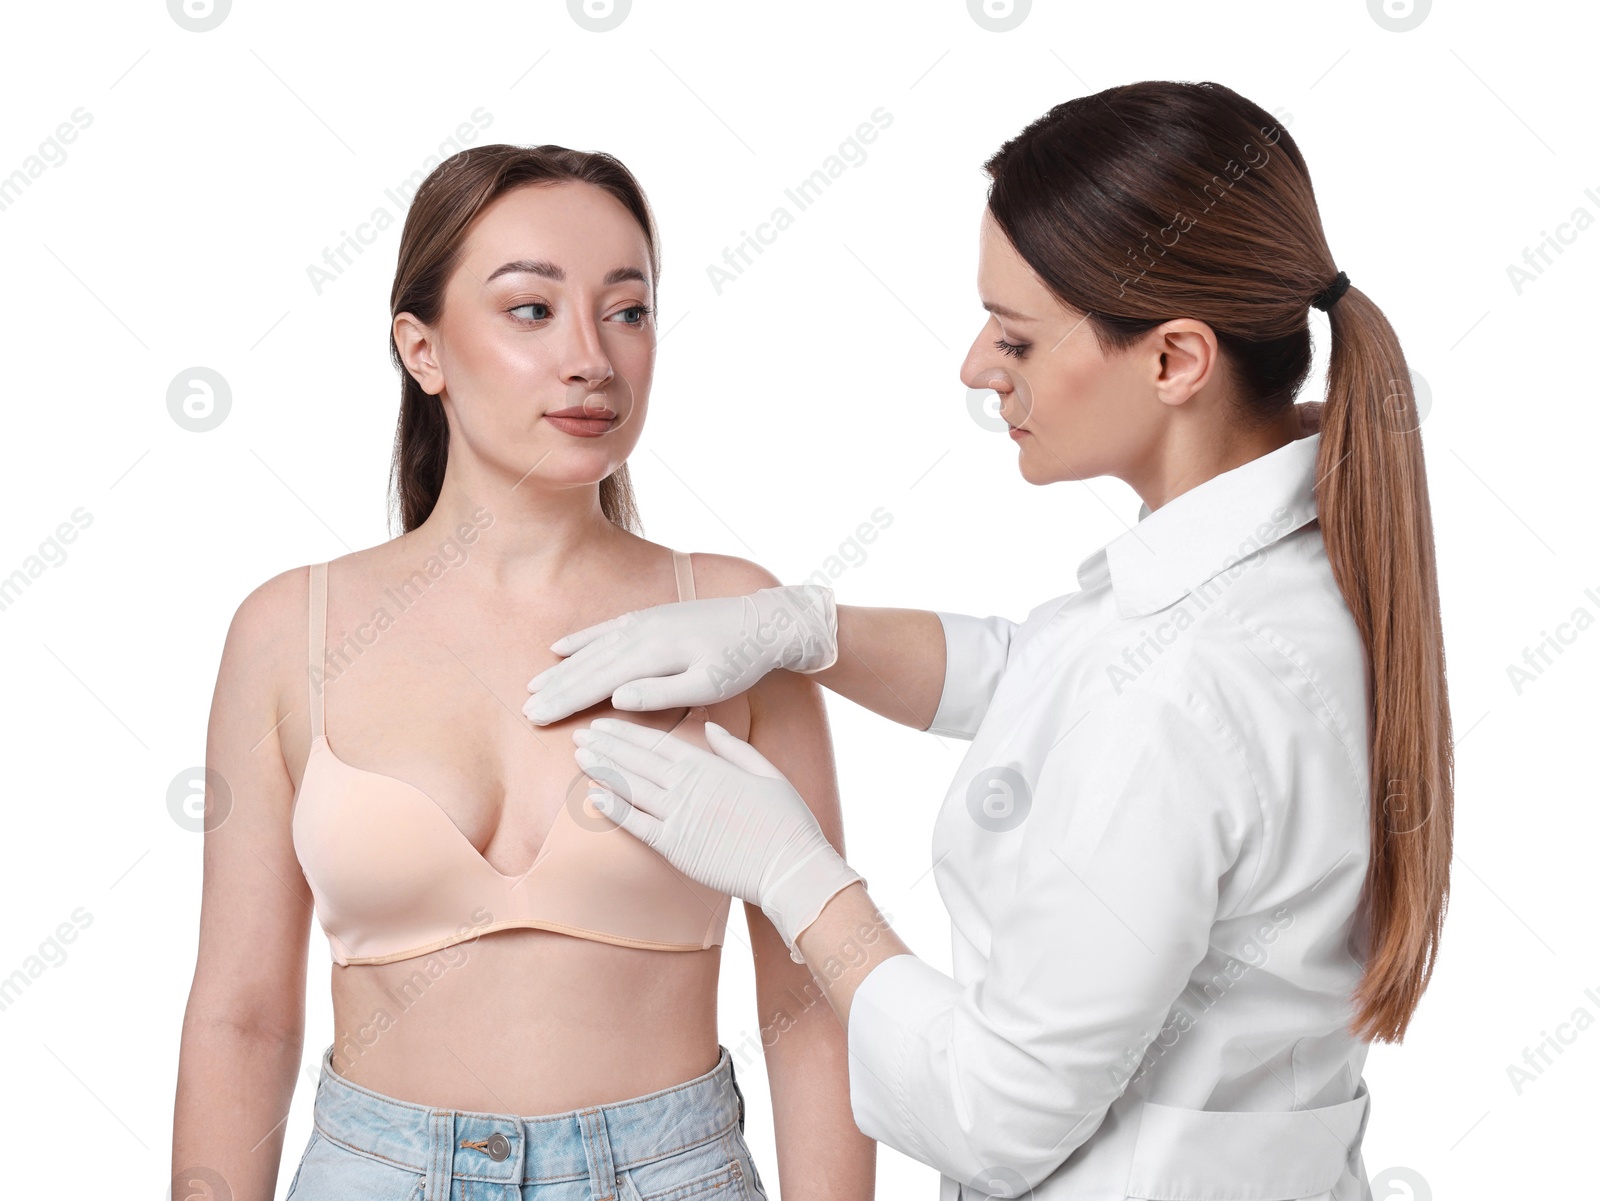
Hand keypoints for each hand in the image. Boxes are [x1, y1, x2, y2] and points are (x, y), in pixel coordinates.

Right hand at [524, 586, 838, 724]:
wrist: (764, 621)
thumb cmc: (741, 660)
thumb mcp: (709, 684)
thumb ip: (661, 693)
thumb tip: (615, 698)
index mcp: (652, 653)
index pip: (597, 682)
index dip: (564, 701)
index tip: (537, 717)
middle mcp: (641, 633)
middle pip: (588, 666)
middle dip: (555, 689)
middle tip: (525, 710)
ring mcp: (643, 621)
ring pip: (592, 648)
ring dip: (561, 668)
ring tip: (533, 684)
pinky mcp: (650, 617)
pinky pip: (606, 629)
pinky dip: (581, 639)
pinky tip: (561, 647)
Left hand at [573, 717, 862, 962]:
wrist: (790, 868)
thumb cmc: (786, 822)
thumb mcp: (768, 773)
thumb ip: (735, 749)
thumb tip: (709, 727)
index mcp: (711, 767)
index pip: (660, 743)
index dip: (628, 733)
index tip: (606, 723)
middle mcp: (690, 788)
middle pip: (639, 761)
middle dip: (608, 745)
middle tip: (580, 734)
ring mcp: (680, 818)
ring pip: (632, 788)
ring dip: (603, 770)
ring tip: (580, 756)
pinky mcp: (677, 848)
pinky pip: (638, 826)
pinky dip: (614, 810)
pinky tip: (593, 797)